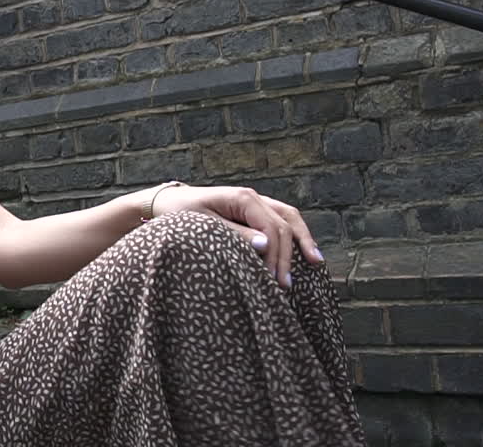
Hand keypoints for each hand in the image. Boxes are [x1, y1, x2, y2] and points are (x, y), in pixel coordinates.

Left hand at [147, 184, 324, 288]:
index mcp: (242, 198)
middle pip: (283, 225)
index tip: (274, 281)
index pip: (271, 228)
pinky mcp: (252, 211)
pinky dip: (293, 234)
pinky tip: (303, 251)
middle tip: (285, 286)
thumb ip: (234, 235)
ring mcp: (255, 202)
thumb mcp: (203, 226)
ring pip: (289, 217)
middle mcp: (253, 197)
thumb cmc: (179, 214)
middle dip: (287, 255)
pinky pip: (280, 220)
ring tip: (316, 262)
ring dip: (302, 239)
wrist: (167, 202)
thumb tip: (266, 245)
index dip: (276, 255)